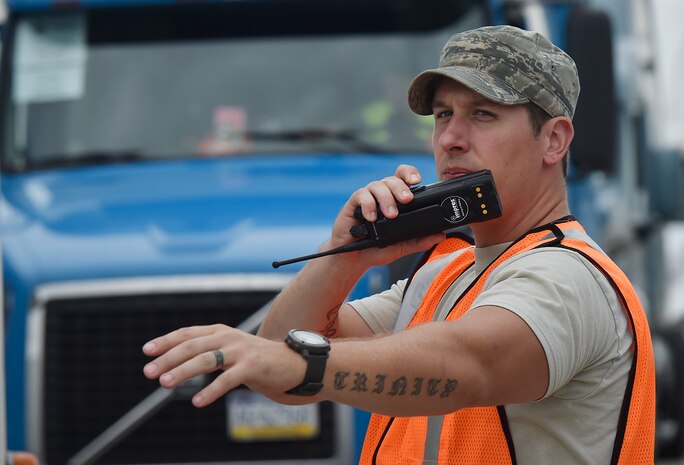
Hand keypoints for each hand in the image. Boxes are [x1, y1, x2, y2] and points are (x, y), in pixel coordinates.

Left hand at [142, 324, 308, 406]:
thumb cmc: (255, 361)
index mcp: (219, 332)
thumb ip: (207, 353)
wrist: (291, 364)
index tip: (146, 351)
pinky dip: (211, 391)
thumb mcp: (229, 351)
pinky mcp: (252, 367)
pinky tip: (198, 402)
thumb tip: (173, 365)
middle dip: (168, 358)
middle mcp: (228, 337)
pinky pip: (227, 379)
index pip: (187, 334)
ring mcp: (240, 351)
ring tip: (165, 384)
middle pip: (192, 346)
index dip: (166, 341)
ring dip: (183, 372)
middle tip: (149, 372)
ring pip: (206, 359)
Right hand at [327, 164, 444, 268]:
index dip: (410, 174)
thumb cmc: (376, 248)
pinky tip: (372, 217)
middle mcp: (382, 194)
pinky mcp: (353, 204)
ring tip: (391, 215)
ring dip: (386, 199)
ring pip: (378, 185)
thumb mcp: (402, 246)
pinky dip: (368, 205)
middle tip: (407, 200)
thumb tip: (440, 236)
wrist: (354, 259)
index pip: (403, 177)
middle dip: (401, 188)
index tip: (417, 181)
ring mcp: (367, 198)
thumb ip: (419, 240)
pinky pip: (361, 195)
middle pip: (392, 179)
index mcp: (395, 199)